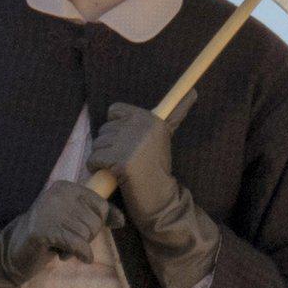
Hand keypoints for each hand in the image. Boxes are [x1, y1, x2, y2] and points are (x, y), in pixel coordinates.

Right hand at [0, 180, 122, 287]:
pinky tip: (67, 256)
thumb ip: (98, 216)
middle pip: (95, 222)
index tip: (80, 230)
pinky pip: (77, 245)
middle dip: (86, 237)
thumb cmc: (50, 233)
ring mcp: (48, 211)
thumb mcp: (74, 220)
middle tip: (68, 240)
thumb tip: (122, 220)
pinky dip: (79, 254)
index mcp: (65, 187)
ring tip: (60, 246)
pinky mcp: (43, 231)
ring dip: (77, 247)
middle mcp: (57, 194)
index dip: (97, 224)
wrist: (17, 250)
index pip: (100, 206)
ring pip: (86, 235)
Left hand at [87, 91, 195, 228]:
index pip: (114, 110)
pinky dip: (98, 168)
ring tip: (122, 167)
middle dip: (110, 145)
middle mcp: (141, 127)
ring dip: (103, 158)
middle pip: (104, 129)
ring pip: (97, 144)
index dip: (116, 127)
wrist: (160, 196)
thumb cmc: (156, 165)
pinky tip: (114, 175)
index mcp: (150, 118)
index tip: (129, 142)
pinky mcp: (120, 161)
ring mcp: (130, 144)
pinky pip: (94, 159)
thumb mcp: (162, 136)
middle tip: (129, 159)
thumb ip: (174, 113)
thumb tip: (193, 91)